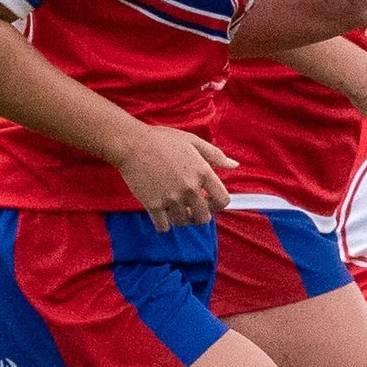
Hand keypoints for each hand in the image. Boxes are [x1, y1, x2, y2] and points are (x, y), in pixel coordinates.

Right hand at [114, 125, 236, 230]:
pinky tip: (161, 214)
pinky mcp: (153, 205)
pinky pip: (163, 226)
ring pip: (183, 222)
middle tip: (191, 208)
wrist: (132, 144)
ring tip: (176, 208)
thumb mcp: (193, 141)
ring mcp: (171, 198)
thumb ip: (215, 155)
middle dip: (200, 215)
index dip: (218, 204)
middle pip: (204, 217)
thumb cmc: (163, 140)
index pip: (222, 200)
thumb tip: (234, 165)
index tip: (210, 202)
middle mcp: (190, 188)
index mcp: (203, 172)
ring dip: (181, 219)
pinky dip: (163, 223)